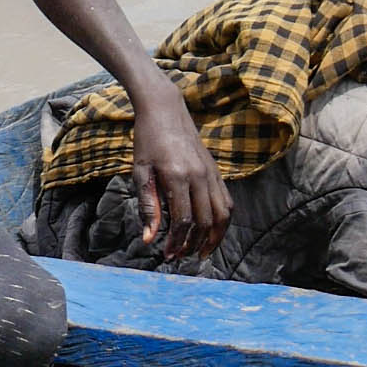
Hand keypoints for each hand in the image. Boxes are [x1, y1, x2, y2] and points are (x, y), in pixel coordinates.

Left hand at [130, 97, 228, 261]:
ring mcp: (211, 173)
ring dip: (214, 237)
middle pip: (205, 221)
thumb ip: (147, 207)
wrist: (165, 110)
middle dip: (194, 244)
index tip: (167, 255)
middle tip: (181, 256)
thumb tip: (149, 239)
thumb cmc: (147, 141)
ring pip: (222, 214)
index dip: (177, 242)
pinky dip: (222, 221)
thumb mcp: (140, 173)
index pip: (183, 220)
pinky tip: (211, 231)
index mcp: (177, 176)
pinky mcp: (216, 171)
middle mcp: (199, 176)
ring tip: (201, 252)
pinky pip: (226, 201)